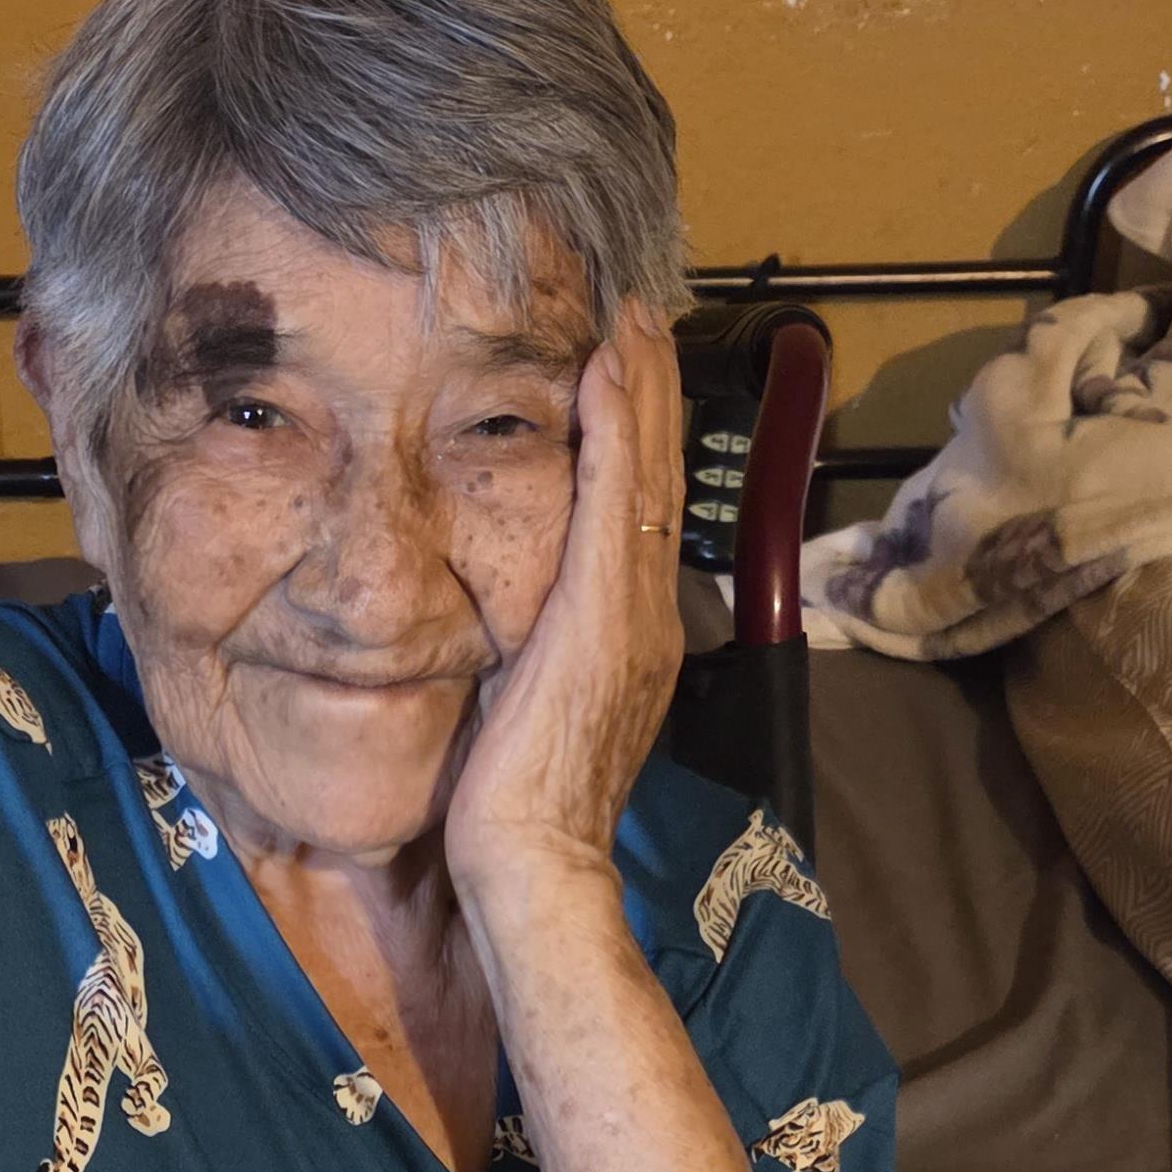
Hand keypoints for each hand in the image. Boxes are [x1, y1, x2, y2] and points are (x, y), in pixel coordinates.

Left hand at [444, 302, 686, 913]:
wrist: (535, 863)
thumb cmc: (520, 807)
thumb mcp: (532, 708)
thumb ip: (538, 653)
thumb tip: (514, 622)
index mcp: (634, 634)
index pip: (642, 510)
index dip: (642, 434)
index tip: (631, 363)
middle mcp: (649, 614)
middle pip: (658, 478)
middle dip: (653, 390)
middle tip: (644, 308)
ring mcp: (633, 614)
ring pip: (645, 477)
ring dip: (641, 388)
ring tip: (634, 315)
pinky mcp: (602, 618)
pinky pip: (615, 506)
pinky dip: (617, 434)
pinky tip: (607, 373)